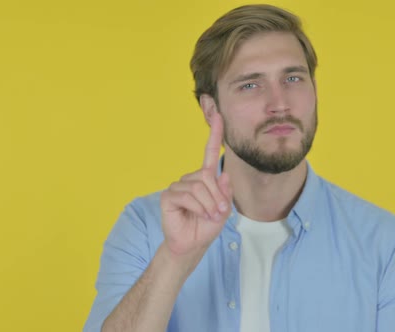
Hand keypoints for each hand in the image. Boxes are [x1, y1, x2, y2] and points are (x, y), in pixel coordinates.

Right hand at [159, 112, 232, 261]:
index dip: (214, 133)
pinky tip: (198, 215)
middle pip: (208, 176)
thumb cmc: (207, 226)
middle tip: (219, 212)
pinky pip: (187, 195)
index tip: (218, 114)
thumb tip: (224, 174)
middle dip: (218, 196)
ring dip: (209, 204)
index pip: (209, 151)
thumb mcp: (224, 209)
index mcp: (204, 178)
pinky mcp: (168, 195)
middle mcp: (190, 178)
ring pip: (199, 187)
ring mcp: (178, 186)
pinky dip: (198, 207)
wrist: (192, 244)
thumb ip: (225, 191)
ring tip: (210, 216)